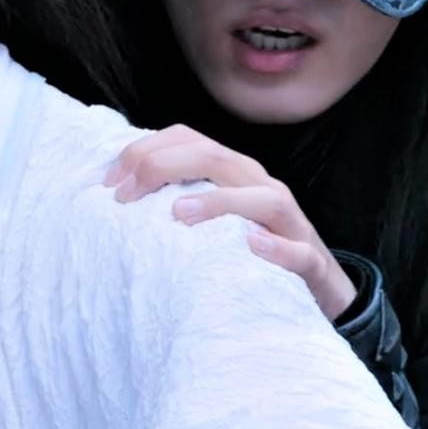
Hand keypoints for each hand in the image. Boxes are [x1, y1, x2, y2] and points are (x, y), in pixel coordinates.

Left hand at [102, 124, 356, 319]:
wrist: (318, 289)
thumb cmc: (247, 249)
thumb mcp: (208, 216)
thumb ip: (174, 197)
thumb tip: (117, 192)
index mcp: (233, 174)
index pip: (189, 140)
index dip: (146, 150)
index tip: (109, 181)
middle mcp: (261, 188)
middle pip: (216, 158)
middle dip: (164, 167)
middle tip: (125, 197)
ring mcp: (292, 225)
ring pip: (265, 198)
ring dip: (219, 202)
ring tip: (179, 213)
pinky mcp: (311, 263)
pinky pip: (300, 252)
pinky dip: (277, 248)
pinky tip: (251, 245)